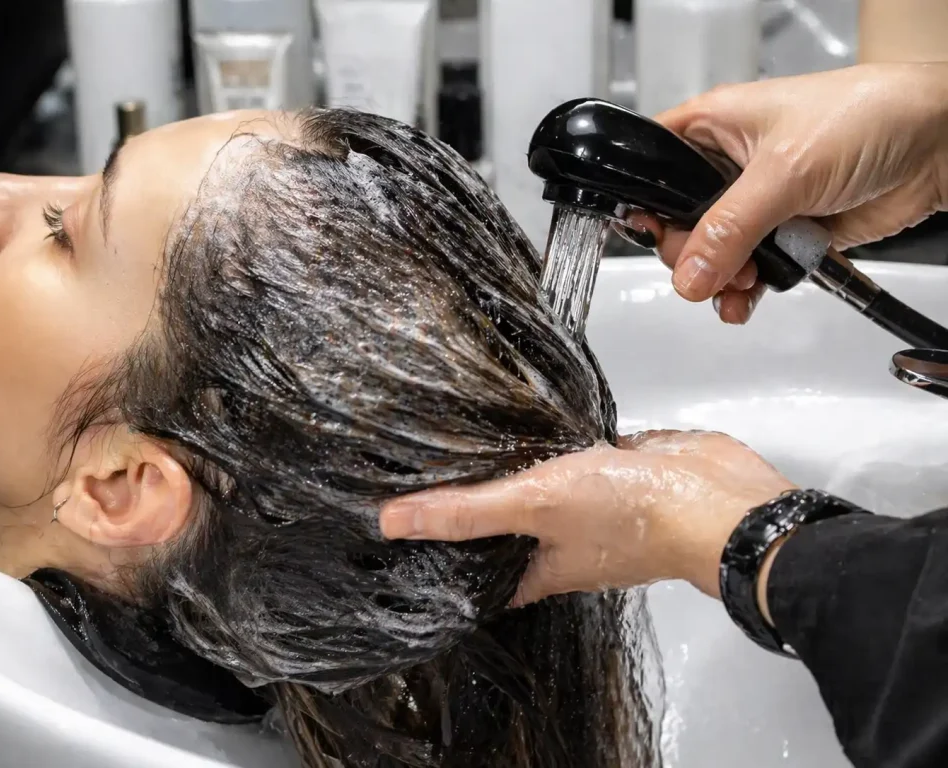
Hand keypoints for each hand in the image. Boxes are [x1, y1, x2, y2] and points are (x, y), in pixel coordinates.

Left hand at [379, 431, 795, 605]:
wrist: (719, 498)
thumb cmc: (629, 515)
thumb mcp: (535, 508)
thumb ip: (470, 513)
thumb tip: (392, 524)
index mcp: (543, 568)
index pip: (484, 575)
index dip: (449, 565)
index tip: (410, 549)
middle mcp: (567, 543)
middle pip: (510, 534)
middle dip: (475, 512)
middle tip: (424, 482)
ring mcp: (595, 507)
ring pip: (541, 493)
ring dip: (511, 474)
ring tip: (461, 446)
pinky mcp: (618, 471)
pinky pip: (573, 458)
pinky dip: (550, 444)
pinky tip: (523, 417)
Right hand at [617, 62, 947, 323]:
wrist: (937, 145)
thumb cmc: (867, 116)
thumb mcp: (784, 170)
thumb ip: (730, 228)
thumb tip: (690, 275)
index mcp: (713, 127)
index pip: (651, 165)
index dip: (643, 202)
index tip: (650, 233)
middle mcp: (728, 165)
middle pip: (678, 223)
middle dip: (690, 254)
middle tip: (709, 263)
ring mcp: (757, 202)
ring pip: (712, 255)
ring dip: (718, 279)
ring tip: (739, 283)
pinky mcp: (785, 232)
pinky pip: (749, 272)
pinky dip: (744, 292)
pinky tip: (746, 300)